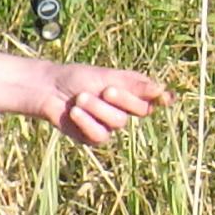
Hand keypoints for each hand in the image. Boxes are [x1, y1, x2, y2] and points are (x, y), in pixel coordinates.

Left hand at [36, 61, 170, 146]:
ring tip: (80, 98)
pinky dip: (86, 122)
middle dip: (124, 100)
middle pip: (141, 111)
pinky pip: (100, 135)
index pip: (154, 98)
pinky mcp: (93, 138)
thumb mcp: (107, 76)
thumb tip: (162, 90)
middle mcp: (124, 109)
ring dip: (98, 109)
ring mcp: (110, 125)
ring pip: (118, 123)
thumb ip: (135, 85)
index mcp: (131, 92)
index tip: (166, 98)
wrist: (47, 89)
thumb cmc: (77, 78)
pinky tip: (74, 113)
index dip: (162, 99)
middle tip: (107, 90)